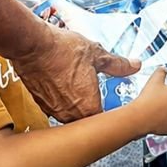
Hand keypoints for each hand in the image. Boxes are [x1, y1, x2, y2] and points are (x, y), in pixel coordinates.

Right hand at [12, 23, 139, 122]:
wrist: (31, 45)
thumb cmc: (62, 49)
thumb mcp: (97, 54)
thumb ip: (118, 64)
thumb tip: (135, 65)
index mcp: (87, 107)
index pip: (103, 122)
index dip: (110, 113)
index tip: (112, 105)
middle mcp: (69, 114)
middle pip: (86, 119)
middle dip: (92, 106)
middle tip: (96, 92)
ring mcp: (52, 110)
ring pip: (70, 113)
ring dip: (75, 103)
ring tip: (78, 85)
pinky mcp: (39, 102)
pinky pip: (56, 106)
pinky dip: (60, 97)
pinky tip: (62, 81)